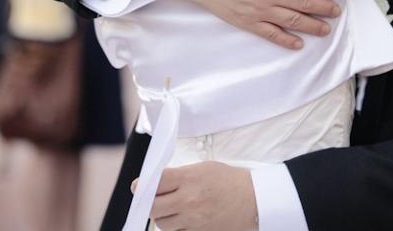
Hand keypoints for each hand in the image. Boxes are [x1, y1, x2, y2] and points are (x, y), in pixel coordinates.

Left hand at [134, 162, 257, 230]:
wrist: (253, 200)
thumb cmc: (229, 181)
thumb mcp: (204, 168)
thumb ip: (180, 175)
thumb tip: (156, 183)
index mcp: (190, 177)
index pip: (155, 183)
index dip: (142, 185)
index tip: (139, 187)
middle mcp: (189, 199)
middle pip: (153, 207)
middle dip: (148, 204)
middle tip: (151, 200)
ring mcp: (194, 219)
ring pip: (161, 223)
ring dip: (162, 216)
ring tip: (171, 209)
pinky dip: (175, 227)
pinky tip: (182, 219)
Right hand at [142, 0, 341, 49]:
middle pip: (305, 2)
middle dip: (324, 8)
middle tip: (336, 11)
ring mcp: (259, 9)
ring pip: (293, 21)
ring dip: (313, 26)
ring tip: (326, 29)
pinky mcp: (247, 22)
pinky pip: (272, 34)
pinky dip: (287, 41)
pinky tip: (298, 44)